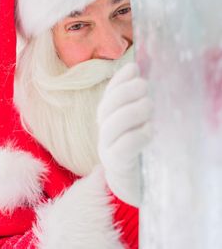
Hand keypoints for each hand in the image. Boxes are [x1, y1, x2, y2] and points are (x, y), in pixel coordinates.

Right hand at [97, 62, 151, 206]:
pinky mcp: (116, 165)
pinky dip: (135, 136)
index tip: (133, 67)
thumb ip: (134, 102)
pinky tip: (149, 131)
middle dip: (124, 93)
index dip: (118, 81)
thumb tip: (136, 71)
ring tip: (149, 106)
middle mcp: (103, 132)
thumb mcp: (135, 123)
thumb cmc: (136, 150)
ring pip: (111, 126)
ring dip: (130, 112)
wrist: (132, 185)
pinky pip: (122, 148)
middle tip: (144, 85)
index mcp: (107, 120)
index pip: (108, 95)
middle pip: (106, 108)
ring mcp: (106, 149)